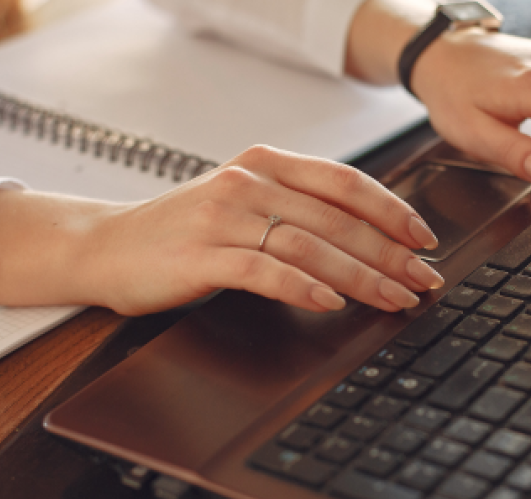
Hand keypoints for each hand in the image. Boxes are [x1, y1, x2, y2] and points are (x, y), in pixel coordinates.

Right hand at [0, 146, 443, 315]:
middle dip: (391, 253)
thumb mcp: (242, 203)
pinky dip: (304, 287)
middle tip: (424, 280)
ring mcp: (223, 217)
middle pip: (337, 218)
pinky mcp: (203, 255)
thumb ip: (294, 209)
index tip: (425, 239)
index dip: (392, 210)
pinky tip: (331, 303)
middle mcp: (247, 182)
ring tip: (395, 298)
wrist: (105, 247)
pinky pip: (265, 271)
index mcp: (264, 164)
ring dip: (362, 275)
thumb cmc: (180, 231)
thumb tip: (367, 237)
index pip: (344, 182)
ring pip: (310, 244)